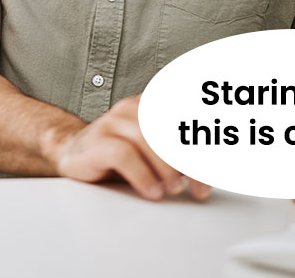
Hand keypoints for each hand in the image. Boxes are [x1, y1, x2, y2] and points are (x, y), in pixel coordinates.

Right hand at [51, 97, 211, 201]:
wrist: (73, 154)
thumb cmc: (119, 153)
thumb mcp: (155, 150)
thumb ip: (180, 152)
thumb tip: (211, 171)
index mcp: (152, 103)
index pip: (184, 114)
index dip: (203, 139)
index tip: (220, 164)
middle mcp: (135, 108)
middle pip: (171, 128)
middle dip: (190, 161)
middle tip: (199, 186)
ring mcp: (113, 122)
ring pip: (149, 139)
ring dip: (167, 169)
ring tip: (173, 189)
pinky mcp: (97, 141)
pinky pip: (124, 155)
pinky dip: (143, 175)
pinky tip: (152, 190)